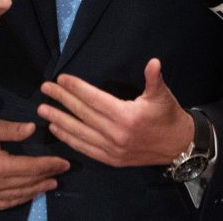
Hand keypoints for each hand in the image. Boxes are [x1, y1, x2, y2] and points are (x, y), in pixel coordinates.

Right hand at [0, 116, 68, 209]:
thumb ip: (12, 130)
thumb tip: (33, 129)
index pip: (31, 167)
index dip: (49, 165)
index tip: (63, 163)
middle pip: (25, 184)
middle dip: (45, 178)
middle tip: (60, 174)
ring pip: (14, 197)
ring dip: (33, 192)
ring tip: (47, 185)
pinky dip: (15, 201)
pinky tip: (24, 195)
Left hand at [38, 58, 191, 167]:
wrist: (179, 146)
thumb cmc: (168, 116)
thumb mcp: (162, 95)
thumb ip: (154, 78)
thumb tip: (153, 62)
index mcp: (127, 116)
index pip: (94, 100)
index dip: (76, 89)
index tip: (61, 80)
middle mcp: (117, 134)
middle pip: (83, 114)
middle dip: (62, 100)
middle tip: (44, 89)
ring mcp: (112, 149)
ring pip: (80, 133)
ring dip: (59, 120)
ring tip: (43, 110)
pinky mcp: (111, 160)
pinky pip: (85, 148)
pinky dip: (69, 139)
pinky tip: (57, 129)